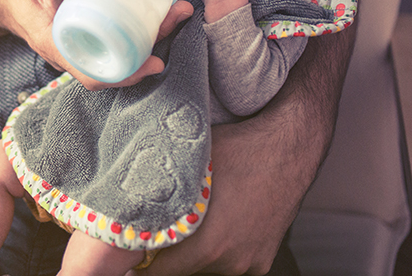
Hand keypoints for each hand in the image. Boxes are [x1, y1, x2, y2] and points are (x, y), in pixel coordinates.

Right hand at [0, 0, 192, 90]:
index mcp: (54, 43)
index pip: (92, 74)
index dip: (125, 75)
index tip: (155, 62)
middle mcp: (71, 49)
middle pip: (117, 59)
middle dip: (153, 43)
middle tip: (178, 14)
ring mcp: (81, 42)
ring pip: (121, 47)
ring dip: (152, 31)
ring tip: (177, 7)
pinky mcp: (89, 30)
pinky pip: (117, 34)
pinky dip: (139, 23)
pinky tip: (157, 6)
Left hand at [129, 119, 306, 275]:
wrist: (289, 147)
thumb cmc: (238, 150)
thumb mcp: (188, 165)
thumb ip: (156, 191)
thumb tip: (122, 199)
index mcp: (208, 245)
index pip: (159, 273)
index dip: (142, 261)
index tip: (135, 249)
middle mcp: (230, 261)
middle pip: (183, 270)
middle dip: (169, 253)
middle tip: (161, 228)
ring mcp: (249, 263)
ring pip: (206, 266)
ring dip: (195, 251)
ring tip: (195, 219)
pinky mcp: (263, 260)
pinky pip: (230, 261)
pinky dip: (219, 249)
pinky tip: (219, 221)